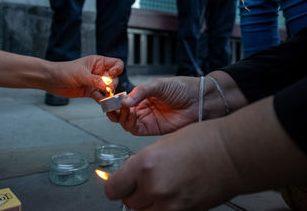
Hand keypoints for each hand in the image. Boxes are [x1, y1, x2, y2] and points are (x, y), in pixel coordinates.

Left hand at [47, 55, 123, 100]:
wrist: (51, 80)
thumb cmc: (64, 71)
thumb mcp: (81, 74)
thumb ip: (95, 80)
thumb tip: (107, 86)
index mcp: (98, 62)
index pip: (115, 63)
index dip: (117, 69)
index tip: (113, 74)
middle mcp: (98, 72)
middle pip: (114, 77)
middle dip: (113, 83)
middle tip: (108, 88)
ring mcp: (95, 82)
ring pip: (108, 88)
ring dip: (109, 93)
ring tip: (108, 97)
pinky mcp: (90, 92)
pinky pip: (100, 96)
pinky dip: (103, 100)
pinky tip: (104, 103)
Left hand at [104, 121, 241, 210]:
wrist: (233, 154)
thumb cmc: (202, 141)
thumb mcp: (162, 144)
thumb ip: (142, 163)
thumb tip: (131, 176)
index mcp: (144, 164)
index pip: (113, 189)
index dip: (116, 186)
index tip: (120, 184)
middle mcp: (154, 187)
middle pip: (129, 203)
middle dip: (133, 193)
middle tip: (144, 183)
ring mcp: (170, 204)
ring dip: (147, 204)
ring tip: (160, 189)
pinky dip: (163, 209)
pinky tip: (172, 195)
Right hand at [107, 77, 199, 134]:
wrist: (199, 100)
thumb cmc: (182, 89)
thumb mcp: (158, 85)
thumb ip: (140, 92)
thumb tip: (124, 100)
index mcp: (143, 97)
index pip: (124, 100)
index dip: (115, 100)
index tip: (109, 97)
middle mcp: (144, 109)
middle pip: (122, 113)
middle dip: (113, 110)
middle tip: (110, 106)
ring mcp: (148, 119)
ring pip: (126, 122)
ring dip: (120, 117)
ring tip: (122, 108)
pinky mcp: (153, 129)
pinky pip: (135, 129)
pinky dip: (129, 123)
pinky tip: (130, 115)